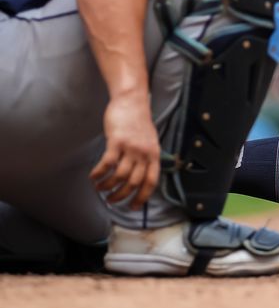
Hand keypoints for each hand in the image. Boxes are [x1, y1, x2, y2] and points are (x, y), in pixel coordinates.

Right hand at [90, 91, 160, 208]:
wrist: (132, 100)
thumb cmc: (138, 122)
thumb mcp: (149, 141)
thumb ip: (146, 157)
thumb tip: (139, 177)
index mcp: (154, 154)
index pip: (151, 182)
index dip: (142, 197)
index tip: (133, 207)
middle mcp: (145, 153)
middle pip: (133, 183)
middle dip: (121, 196)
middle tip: (111, 200)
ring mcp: (131, 147)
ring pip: (119, 176)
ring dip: (107, 186)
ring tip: (99, 188)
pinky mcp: (117, 141)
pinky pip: (107, 164)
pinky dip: (98, 174)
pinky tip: (93, 176)